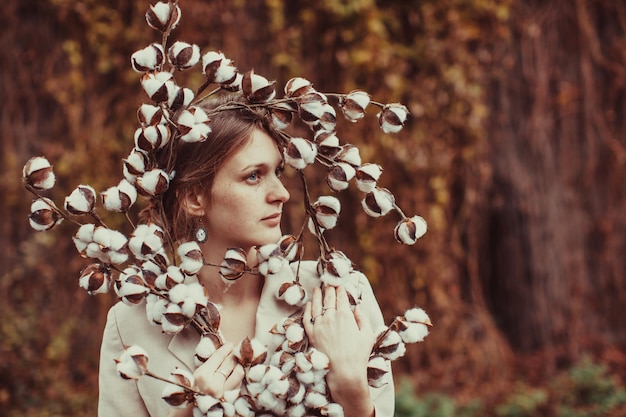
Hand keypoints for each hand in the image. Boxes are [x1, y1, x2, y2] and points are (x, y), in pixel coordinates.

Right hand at [193, 342, 244, 397]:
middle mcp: (213, 385)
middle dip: (234, 354)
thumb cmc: (197, 389)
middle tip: (234, 351)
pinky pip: (239, 383)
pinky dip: (238, 377)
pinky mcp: (231, 399)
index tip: (230, 344)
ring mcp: (224, 393)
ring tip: (235, 364)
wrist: (199, 409)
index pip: (219, 356)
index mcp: (203, 376)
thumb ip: (212, 362)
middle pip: (231, 362)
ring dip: (238, 365)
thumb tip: (226, 349)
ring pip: (239, 372)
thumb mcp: (199, 374)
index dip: (227, 347)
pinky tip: (233, 375)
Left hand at [303, 285, 375, 416]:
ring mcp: (319, 325)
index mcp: (345, 315)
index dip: (340, 290)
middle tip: (328, 284)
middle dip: (329, 289)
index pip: (341, 297)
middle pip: (329, 299)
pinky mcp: (311, 334)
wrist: (344, 372)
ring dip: (317, 295)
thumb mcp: (367, 335)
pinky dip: (307, 309)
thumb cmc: (359, 355)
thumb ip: (362, 319)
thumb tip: (356, 308)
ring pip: (316, 306)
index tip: (340, 285)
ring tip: (317, 289)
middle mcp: (330, 317)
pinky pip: (307, 318)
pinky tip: (308, 304)